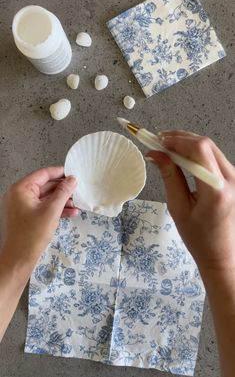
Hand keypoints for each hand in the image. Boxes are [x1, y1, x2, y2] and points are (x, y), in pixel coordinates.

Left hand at [0, 167, 77, 269]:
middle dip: (62, 189)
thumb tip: (72, 179)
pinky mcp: (26, 217)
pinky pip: (42, 207)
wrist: (19, 259)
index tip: (74, 174)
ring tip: (77, 204)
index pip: (43, 174)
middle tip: (77, 190)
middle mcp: (19, 195)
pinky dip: (55, 209)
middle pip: (45, 186)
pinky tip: (70, 213)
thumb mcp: (52, 210)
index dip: (60, 173)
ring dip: (61, 200)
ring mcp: (21, 206)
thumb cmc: (31, 235)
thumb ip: (63, 192)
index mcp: (21, 189)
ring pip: (45, 198)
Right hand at [147, 131, 234, 271]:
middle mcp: (232, 180)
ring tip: (167, 147)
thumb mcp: (178, 208)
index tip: (158, 141)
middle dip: (181, 139)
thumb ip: (169, 176)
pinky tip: (182, 156)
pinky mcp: (234, 179)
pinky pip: (214, 158)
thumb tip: (155, 154)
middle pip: (206, 145)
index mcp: (217, 190)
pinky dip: (197, 153)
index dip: (177, 141)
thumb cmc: (199, 238)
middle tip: (159, 141)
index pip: (199, 151)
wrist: (222, 255)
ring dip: (188, 144)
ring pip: (211, 149)